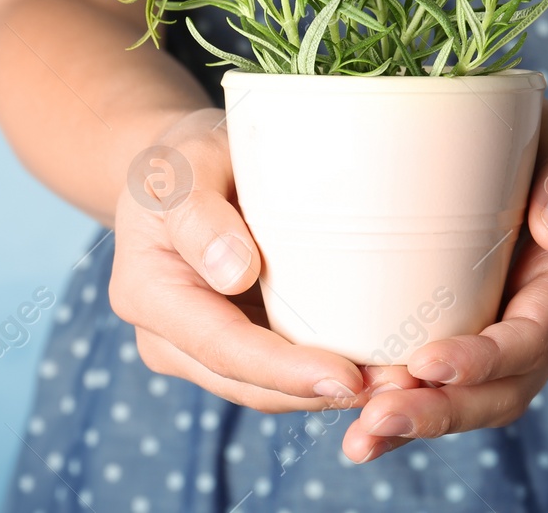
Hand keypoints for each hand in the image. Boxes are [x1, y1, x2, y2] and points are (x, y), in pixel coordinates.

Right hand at [109, 109, 415, 411]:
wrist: (178, 168)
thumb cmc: (185, 156)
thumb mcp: (184, 164)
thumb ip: (199, 214)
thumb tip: (235, 273)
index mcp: (146, 292)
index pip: (221, 346)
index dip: (284, 370)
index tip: (346, 377)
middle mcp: (168, 336)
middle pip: (248, 384)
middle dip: (320, 392)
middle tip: (399, 386)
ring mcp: (200, 349)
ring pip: (268, 390)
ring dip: (331, 391)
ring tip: (401, 381)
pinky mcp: (236, 344)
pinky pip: (280, 372)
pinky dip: (325, 373)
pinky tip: (378, 366)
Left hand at [341, 101, 547, 462]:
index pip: (529, 339)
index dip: (483, 359)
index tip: (428, 363)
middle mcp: (539, 330)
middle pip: (500, 393)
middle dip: (441, 411)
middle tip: (378, 417)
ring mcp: (504, 346)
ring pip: (470, 405)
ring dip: (416, 425)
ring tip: (360, 439)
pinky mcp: (468, 346)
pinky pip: (443, 393)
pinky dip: (406, 418)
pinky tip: (359, 436)